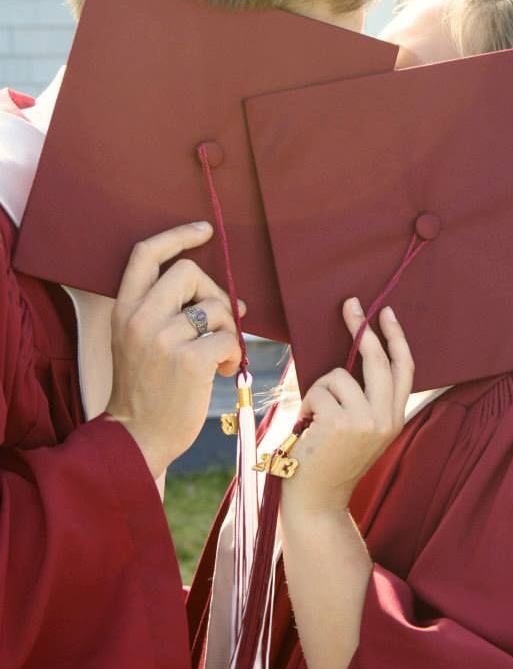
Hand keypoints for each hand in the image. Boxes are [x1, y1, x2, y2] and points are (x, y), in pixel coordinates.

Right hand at [107, 222, 245, 477]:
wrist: (136, 437)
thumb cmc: (146, 389)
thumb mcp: (139, 341)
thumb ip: (169, 312)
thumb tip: (229, 299)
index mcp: (124, 309)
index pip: (146, 253)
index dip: (177, 235)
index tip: (203, 231)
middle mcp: (140, 318)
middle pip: (190, 272)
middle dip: (213, 293)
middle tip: (217, 323)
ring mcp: (163, 339)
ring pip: (216, 307)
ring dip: (228, 329)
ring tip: (218, 356)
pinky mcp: (189, 361)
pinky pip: (229, 337)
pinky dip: (232, 353)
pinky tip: (222, 371)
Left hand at [281, 299, 413, 517]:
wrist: (315, 501)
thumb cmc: (326, 460)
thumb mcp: (355, 428)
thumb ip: (360, 397)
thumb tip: (347, 352)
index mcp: (394, 419)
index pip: (404, 369)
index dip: (397, 339)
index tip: (387, 313)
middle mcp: (386, 419)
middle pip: (378, 360)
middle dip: (362, 328)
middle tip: (350, 304)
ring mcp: (366, 421)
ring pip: (339, 375)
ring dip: (319, 389)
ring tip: (313, 417)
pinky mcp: (342, 423)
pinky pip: (319, 389)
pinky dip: (307, 402)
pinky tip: (307, 427)